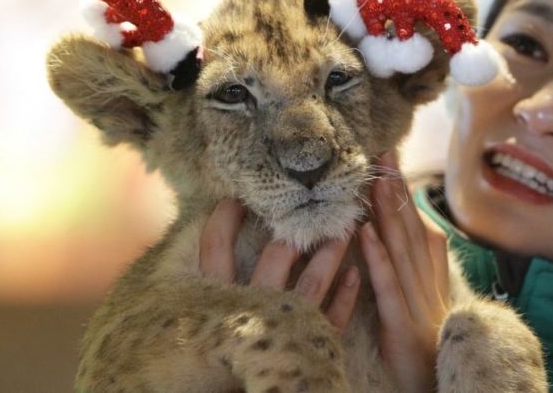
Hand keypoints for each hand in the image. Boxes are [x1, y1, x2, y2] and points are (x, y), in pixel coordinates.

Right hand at [199, 198, 360, 332]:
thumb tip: (210, 228)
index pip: (216, 247)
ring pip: (313, 281)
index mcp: (220, 300)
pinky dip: (345, 295)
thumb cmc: (213, 357)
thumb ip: (208, 275)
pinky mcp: (311, 347)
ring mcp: (286, 327)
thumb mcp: (198, 313)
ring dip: (330, 251)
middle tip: (313, 201)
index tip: (237, 196)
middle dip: (295, 225)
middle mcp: (254, 310)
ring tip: (344, 227)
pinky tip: (354, 274)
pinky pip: (333, 318)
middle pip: (277, 255)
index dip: (225, 218)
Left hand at [360, 153, 449, 392]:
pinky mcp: (402, 324)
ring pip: (401, 249)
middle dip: (397, 190)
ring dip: (389, 212)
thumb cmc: (429, 345)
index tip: (391, 160)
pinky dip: (378, 256)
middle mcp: (426, 283)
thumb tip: (415, 225)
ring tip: (375, 178)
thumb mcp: (427, 300)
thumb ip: (423, 265)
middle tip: (383, 153)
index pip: (417, 226)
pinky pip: (388, 286)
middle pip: (410, 229)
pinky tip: (365, 231)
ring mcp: (416, 302)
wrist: (442, 387)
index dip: (405, 193)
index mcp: (431, 276)